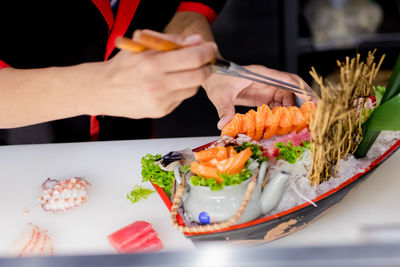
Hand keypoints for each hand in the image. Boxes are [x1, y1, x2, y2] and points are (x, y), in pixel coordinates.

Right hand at [95, 30, 217, 118]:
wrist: (103, 90)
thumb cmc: (122, 66)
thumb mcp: (141, 45)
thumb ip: (170, 41)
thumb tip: (195, 42)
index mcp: (152, 63)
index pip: (193, 58)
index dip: (207, 52)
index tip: (210, 48)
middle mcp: (158, 84)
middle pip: (198, 76)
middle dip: (207, 66)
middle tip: (206, 61)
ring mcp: (160, 100)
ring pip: (192, 89)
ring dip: (195, 78)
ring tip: (185, 71)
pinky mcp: (161, 111)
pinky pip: (181, 98)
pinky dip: (181, 89)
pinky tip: (170, 84)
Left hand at [202, 64, 310, 128]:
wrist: (212, 78)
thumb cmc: (217, 81)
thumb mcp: (220, 95)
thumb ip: (224, 109)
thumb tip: (224, 124)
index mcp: (261, 74)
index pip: (286, 79)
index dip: (300, 89)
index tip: (310, 100)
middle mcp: (267, 80)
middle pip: (292, 88)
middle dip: (303, 99)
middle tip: (312, 113)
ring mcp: (266, 88)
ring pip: (287, 98)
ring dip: (293, 109)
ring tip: (299, 123)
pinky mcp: (263, 96)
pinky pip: (278, 105)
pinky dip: (283, 114)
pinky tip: (284, 124)